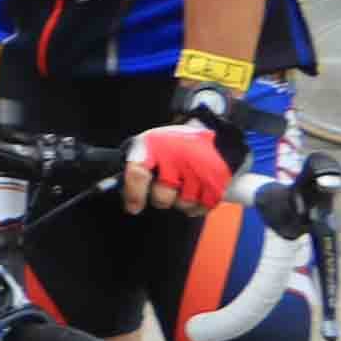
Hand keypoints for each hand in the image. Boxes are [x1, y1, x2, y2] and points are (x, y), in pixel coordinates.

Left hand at [124, 85, 246, 213]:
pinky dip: (197, 206)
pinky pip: (202, 206)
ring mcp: (200, 169)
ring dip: (181, 201)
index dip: (134, 194)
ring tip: (184, 186)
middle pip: (162, 195)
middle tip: (166, 188)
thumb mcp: (150, 144)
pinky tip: (197, 193)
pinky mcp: (218, 180)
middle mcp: (177, 156)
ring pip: (183, 204)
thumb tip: (121, 195)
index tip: (134, 208)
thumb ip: (135, 168)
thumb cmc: (175, 143)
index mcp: (155, 145)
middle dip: (161, 198)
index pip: (138, 174)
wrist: (213, 132)